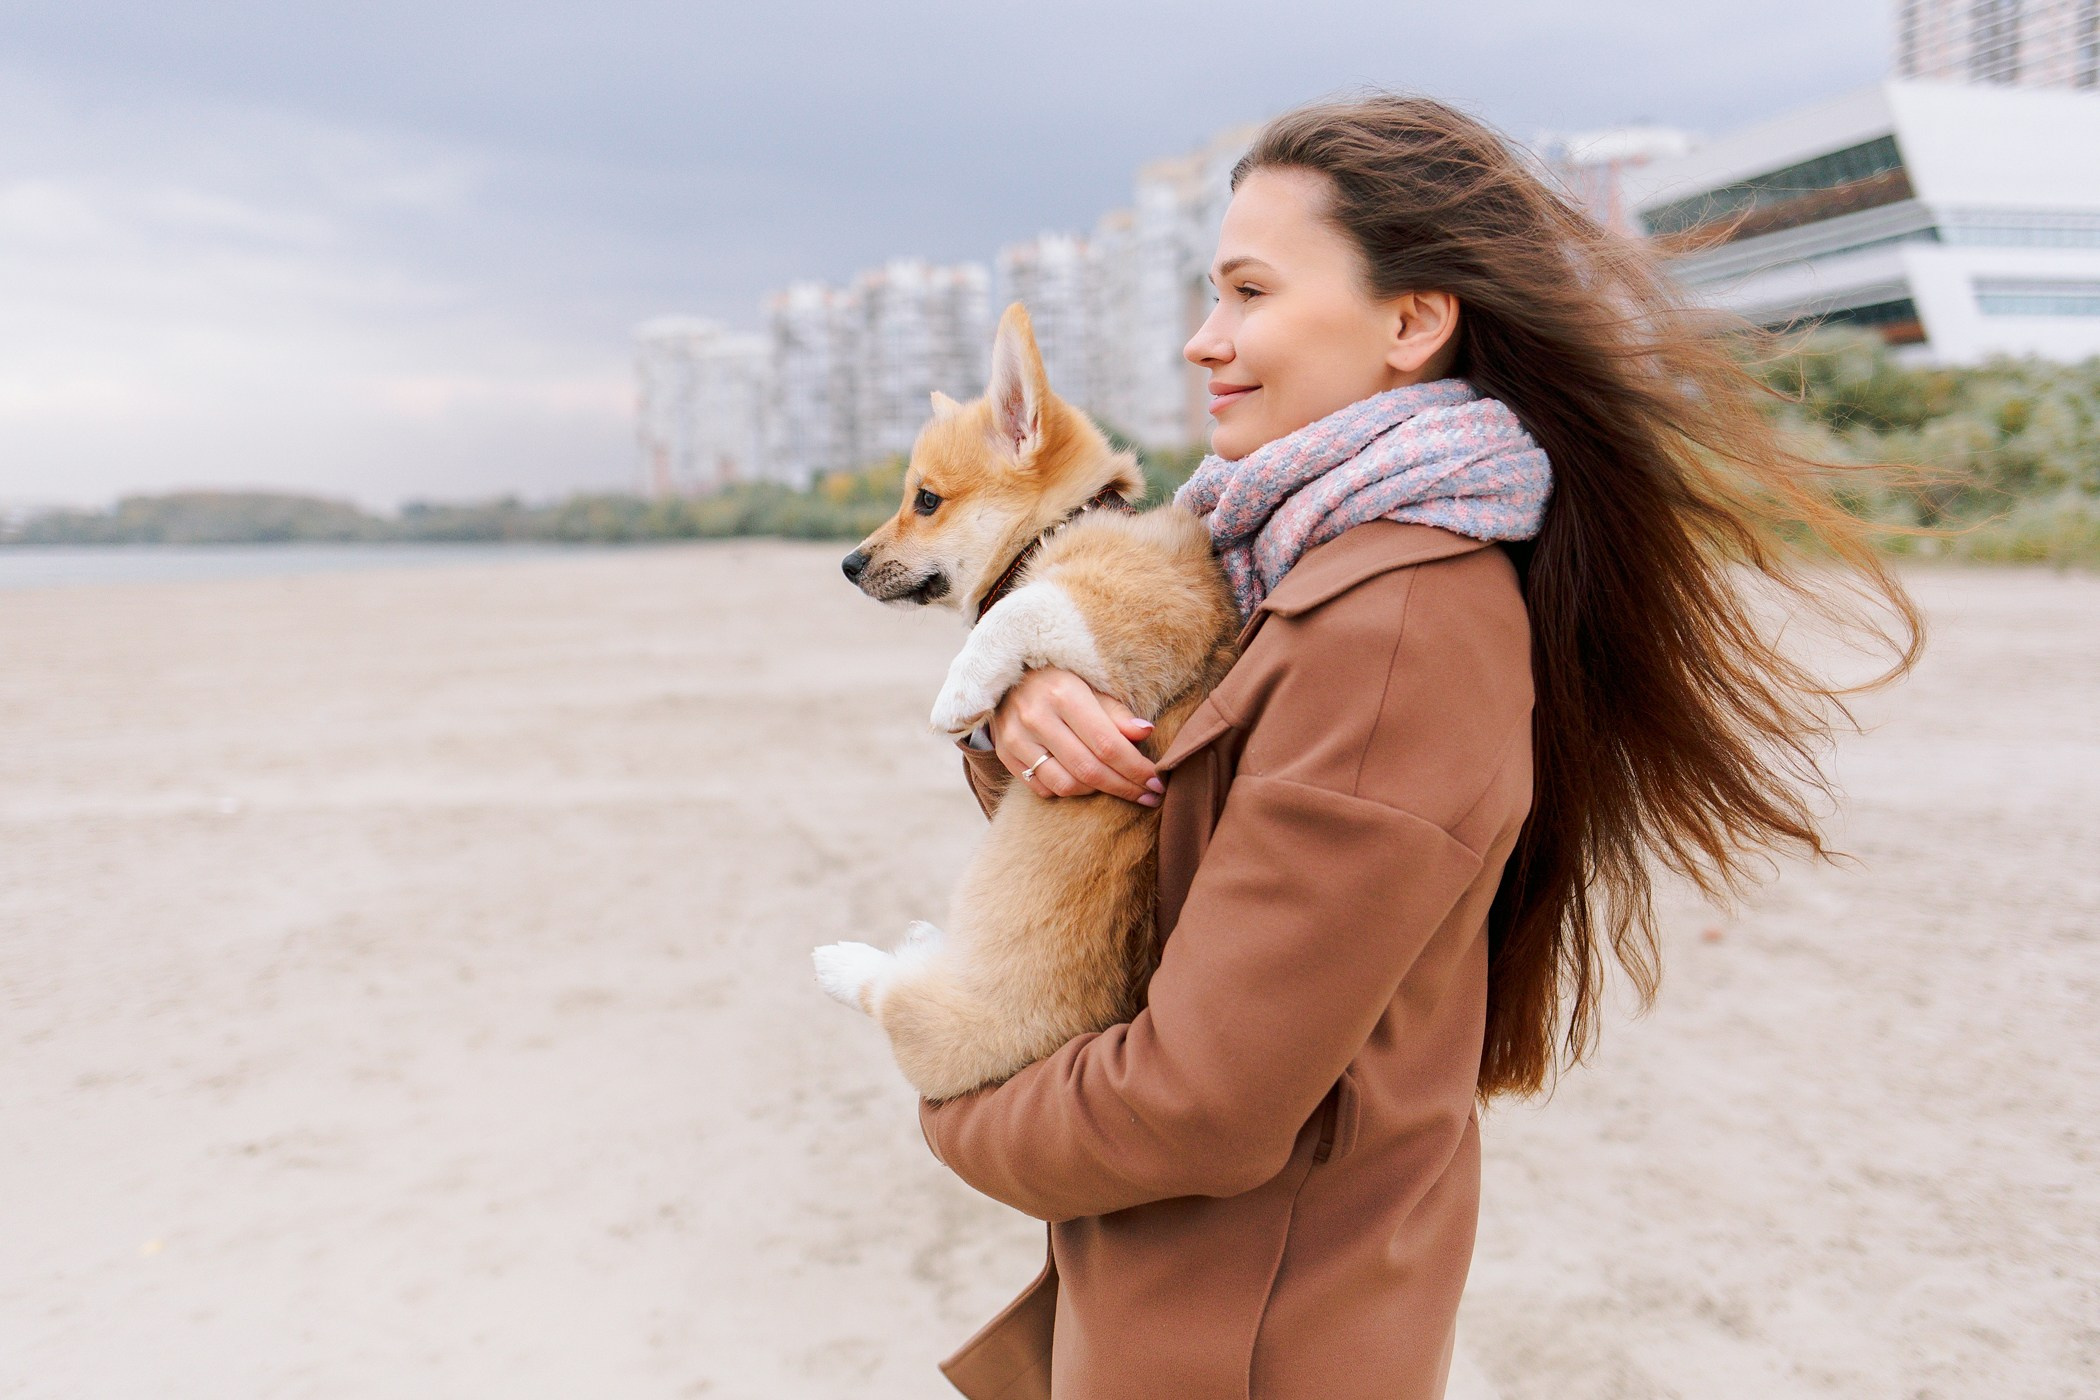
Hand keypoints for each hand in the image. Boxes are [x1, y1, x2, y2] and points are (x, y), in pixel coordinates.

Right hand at [990, 668, 1163, 805]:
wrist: (1007, 675)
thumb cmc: (1059, 678)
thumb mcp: (1090, 684)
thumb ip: (1116, 712)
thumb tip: (1146, 732)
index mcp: (1063, 694)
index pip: (1107, 745)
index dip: (1135, 769)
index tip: (1157, 782)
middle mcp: (1037, 717)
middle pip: (1089, 769)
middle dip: (1124, 787)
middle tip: (1149, 796)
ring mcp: (1016, 738)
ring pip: (1065, 785)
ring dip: (1097, 791)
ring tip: (1115, 785)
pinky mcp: (1005, 754)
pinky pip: (1043, 787)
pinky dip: (1068, 790)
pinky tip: (1085, 782)